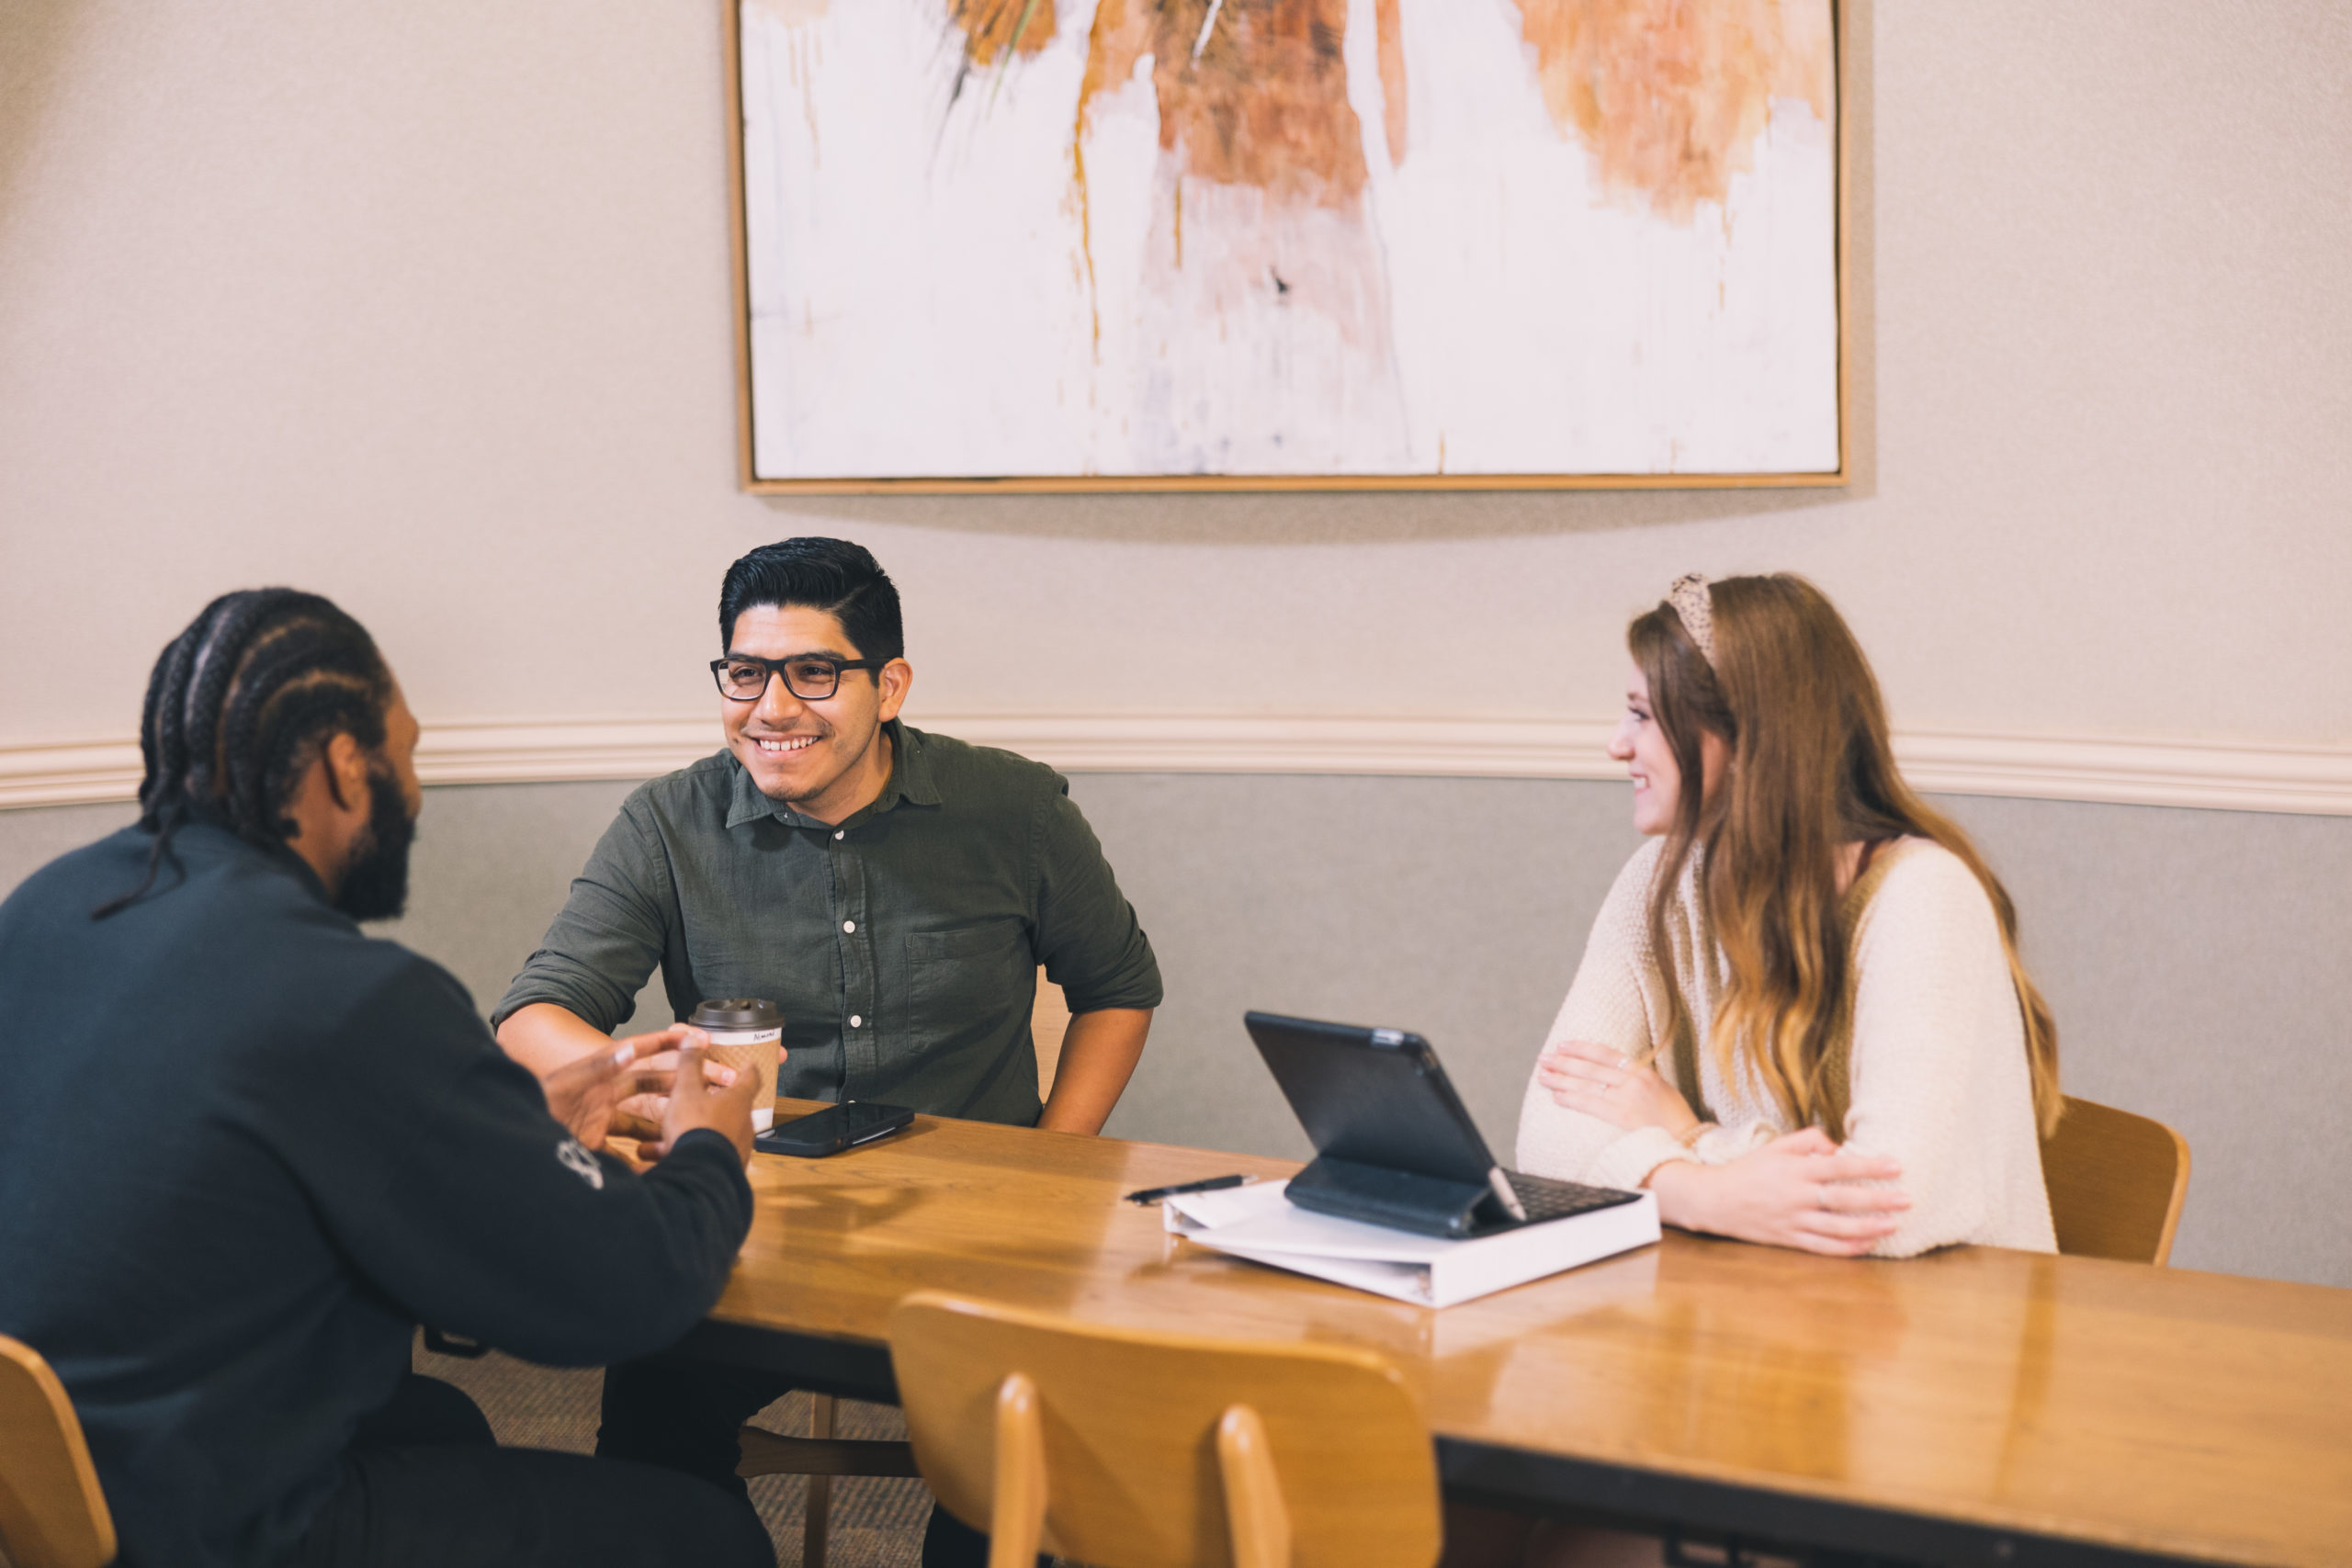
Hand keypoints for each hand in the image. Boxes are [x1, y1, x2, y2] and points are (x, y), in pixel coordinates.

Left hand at [536, 1025, 734, 1151]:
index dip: (663, 1043)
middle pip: (650, 1088)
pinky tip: (658, 1169)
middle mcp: (606, 1098)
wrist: (511, 1141)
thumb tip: (629, 1049)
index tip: (691, 1035)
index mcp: (601, 1077)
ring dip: (664, 1128)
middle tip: (709, 1086)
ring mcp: (601, 1123)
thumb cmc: (535, 1104)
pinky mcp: (595, 1147)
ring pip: (643, 1125)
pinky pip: (624, 1155)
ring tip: (689, 1133)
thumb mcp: (567, 1084)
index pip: (638, 1054)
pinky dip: (640, 1162)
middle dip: (678, 1085)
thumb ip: (598, 1067)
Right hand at [647, 1033, 760, 1164]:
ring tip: (658, 1140)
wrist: (699, 1176)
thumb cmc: (696, 1127)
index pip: (750, 1078)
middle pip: (730, 1109)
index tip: (749, 1063)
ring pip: (710, 1135)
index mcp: (738, 1100)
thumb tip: (694, 1039)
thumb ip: (689, 1065)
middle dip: (710, 1105)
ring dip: (688, 1135)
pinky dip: (681, 1156)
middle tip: (695, 1100)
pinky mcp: (724, 1170)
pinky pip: (701, 1158)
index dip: (748, 1068)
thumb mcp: (686, 1090)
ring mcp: (735, 1148)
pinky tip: (657, 1161)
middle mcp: (743, 1124)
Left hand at [1536, 1039, 1699, 1136]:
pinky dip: (1571, 1099)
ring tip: (1543, 1075)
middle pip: (1591, 1068)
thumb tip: (1612, 1075)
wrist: (1690, 1141)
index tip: (1562, 1045)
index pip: (1606, 1053)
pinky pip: (1590, 1104)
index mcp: (1644, 1070)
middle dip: (1564, 1062)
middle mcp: (1634, 1080)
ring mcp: (1628, 1097)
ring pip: (1587, 1084)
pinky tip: (1556, 1096)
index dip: (1582, 1048)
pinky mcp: (1622, 1116)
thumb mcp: (1661, 1090)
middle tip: (1544, 1058)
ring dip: (1561, 1079)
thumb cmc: (1675, 1119)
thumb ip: (1638, 1080)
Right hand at [1647, 1128, 1909, 1255]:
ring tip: (1894, 1225)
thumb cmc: (1749, 1170)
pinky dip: (1848, 1247)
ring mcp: (1793, 1221)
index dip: (1869, 1167)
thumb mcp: (1775, 1147)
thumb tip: (1838, 1147)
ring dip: (1869, 1227)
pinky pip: (1823, 1247)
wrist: (1715, 1200)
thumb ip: (1808, 1141)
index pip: (1838, 1167)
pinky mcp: (1789, 1240)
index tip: (1896, 1166)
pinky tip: (1868, 1244)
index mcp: (1794, 1170)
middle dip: (1878, 1200)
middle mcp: (1796, 1196)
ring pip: (1837, 1228)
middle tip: (1906, 1199)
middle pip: (1843, 1199)